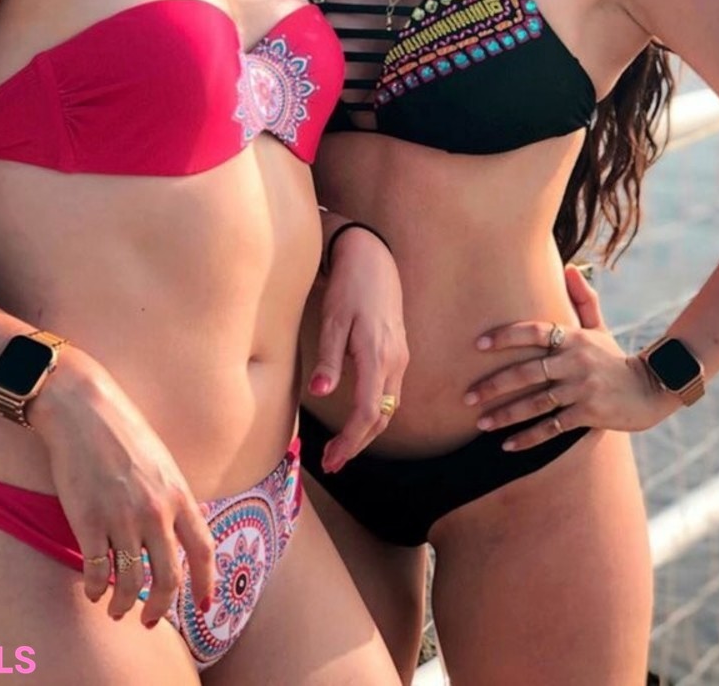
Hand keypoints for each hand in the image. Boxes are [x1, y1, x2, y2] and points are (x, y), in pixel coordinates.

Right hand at [28, 349, 215, 626]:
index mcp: (178, 493)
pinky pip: (96, 571)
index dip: (205, 583)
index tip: (203, 605)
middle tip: (150, 618)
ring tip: (117, 610)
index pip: (203, 550)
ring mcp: (121, 517)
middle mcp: (155, 510)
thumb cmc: (122, 430)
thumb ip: (174, 496)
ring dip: (124, 605)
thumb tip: (186, 526)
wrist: (83, 408)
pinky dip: (95, 589)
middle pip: (169, 578)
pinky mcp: (88, 520)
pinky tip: (92, 591)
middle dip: (160, 607)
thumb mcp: (163, 461)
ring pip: (131, 582)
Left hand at [307, 224, 408, 472]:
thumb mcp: (333, 320)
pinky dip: (375, 412)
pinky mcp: (398, 351)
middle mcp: (394, 361)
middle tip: (334, 462)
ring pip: (389, 407)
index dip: (350, 441)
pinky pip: (390, 392)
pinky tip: (358, 416)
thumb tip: (319, 392)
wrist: (372, 257)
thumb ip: (328, 359)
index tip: (332, 459)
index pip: (368, 413)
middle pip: (382, 418)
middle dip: (358, 444)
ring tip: (342, 445)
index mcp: (377, 356)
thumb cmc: (348, 286)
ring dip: (367, 430)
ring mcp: (400, 357)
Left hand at [463, 265, 676, 448]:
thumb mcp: (599, 328)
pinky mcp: (589, 414)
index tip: (478, 344)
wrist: (651, 389)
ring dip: (505, 415)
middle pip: (527, 372)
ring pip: (536, 403)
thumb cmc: (615, 358)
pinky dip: (529, 438)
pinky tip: (507, 445)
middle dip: (493, 385)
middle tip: (467, 395)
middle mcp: (575, 362)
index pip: (534, 331)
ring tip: (480, 422)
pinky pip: (552, 427)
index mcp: (573, 338)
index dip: (505, 336)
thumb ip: (583, 299)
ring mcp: (581, 389)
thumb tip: (570, 267)